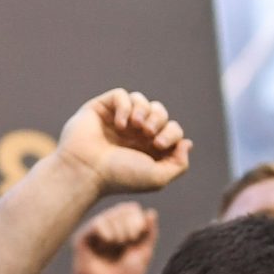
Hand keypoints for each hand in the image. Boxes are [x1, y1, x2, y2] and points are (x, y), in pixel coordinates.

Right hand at [56, 90, 191, 197]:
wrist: (86, 172)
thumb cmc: (119, 177)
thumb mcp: (157, 178)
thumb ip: (179, 164)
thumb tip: (186, 143)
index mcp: (147, 148)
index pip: (172, 129)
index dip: (172, 133)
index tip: (158, 145)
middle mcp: (133, 133)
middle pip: (160, 112)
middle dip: (159, 120)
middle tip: (147, 134)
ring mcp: (117, 120)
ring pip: (141, 100)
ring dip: (143, 111)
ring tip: (134, 127)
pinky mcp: (101, 109)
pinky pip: (121, 95)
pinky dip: (125, 106)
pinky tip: (119, 124)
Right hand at [72, 203, 157, 273]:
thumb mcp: (143, 254)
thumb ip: (149, 233)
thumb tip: (151, 212)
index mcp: (122, 230)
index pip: (131, 208)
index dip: (138, 220)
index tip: (137, 239)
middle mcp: (107, 228)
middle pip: (122, 209)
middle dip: (130, 226)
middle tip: (127, 243)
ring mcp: (94, 232)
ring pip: (110, 215)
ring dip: (119, 232)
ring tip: (116, 246)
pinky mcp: (82, 239)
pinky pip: (97, 224)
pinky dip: (107, 233)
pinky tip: (106, 243)